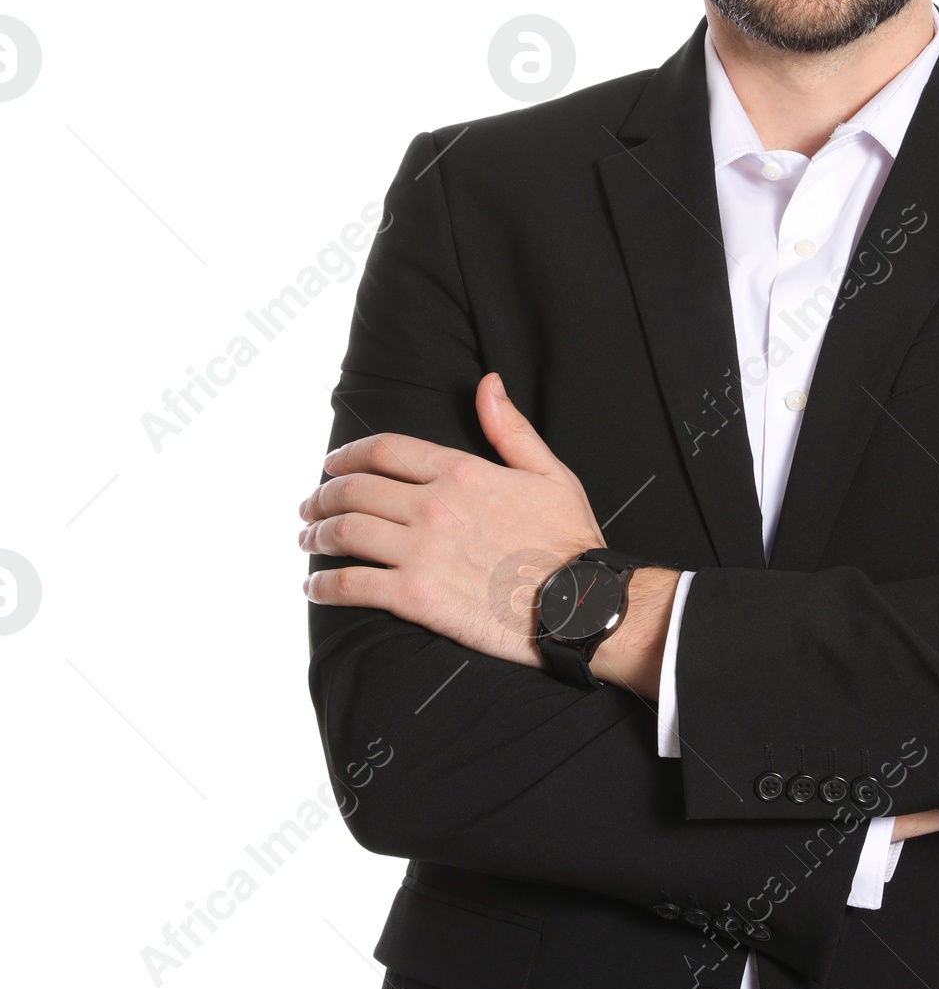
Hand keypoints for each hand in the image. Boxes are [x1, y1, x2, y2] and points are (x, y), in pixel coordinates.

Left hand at [299, 373, 604, 666]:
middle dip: (322, 496)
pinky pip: (351, 585)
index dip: (348, 455)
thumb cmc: (570, 541)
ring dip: (315, 535)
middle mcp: (434, 506)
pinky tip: (314, 588)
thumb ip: (510, 428)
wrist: (582, 605)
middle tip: (310, 508)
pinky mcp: (416, 597)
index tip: (331, 465)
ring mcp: (421, 551)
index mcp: (461, 471)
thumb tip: (487, 383)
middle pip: (354, 490)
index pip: (384, 450)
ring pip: (344, 533)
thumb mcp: (548, 473)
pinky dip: (323, 586)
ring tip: (307, 541)